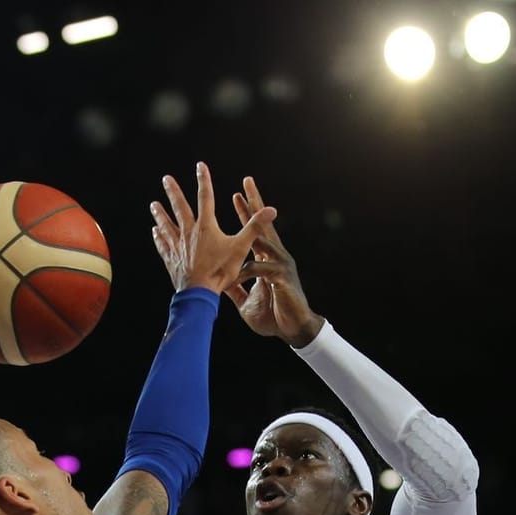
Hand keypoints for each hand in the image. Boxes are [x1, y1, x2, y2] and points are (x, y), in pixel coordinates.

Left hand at [149, 161, 276, 294]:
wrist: (199, 293)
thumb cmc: (220, 271)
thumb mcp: (241, 248)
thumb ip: (255, 227)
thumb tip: (271, 210)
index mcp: (206, 227)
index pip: (205, 197)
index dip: (204, 180)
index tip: (200, 165)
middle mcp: (189, 233)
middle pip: (180, 208)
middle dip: (173, 192)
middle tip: (165, 179)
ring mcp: (178, 246)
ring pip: (167, 226)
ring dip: (160, 214)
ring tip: (154, 204)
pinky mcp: (172, 260)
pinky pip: (164, 246)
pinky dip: (159, 238)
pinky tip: (155, 232)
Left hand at [227, 176, 324, 347]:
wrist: (293, 330)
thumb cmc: (273, 316)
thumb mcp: (247, 300)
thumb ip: (236, 287)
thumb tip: (221, 278)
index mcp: (267, 260)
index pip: (255, 232)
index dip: (246, 213)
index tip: (236, 195)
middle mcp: (276, 257)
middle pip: (264, 226)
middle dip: (254, 204)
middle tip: (246, 183)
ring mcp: (281, 265)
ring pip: (265, 239)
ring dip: (253, 222)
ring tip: (243, 204)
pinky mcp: (282, 278)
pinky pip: (262, 268)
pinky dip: (248, 268)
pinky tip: (238, 268)